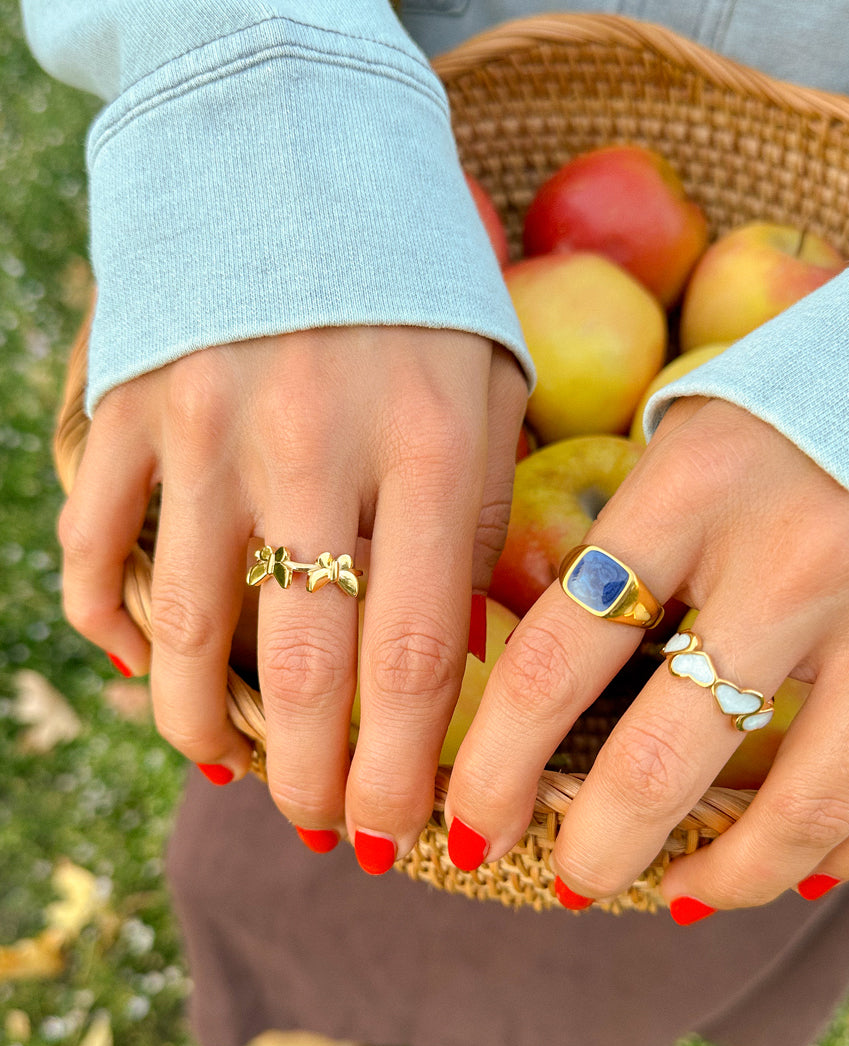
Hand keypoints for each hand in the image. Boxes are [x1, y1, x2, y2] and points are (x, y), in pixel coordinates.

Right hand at [58, 326, 526, 858]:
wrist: (295, 143)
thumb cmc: (418, 291)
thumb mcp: (491, 390)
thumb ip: (484, 519)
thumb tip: (461, 659)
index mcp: (435, 448)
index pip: (420, 662)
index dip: (405, 775)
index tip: (403, 836)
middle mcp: (316, 446)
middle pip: (309, 672)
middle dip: (317, 781)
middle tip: (328, 828)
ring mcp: (205, 425)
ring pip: (192, 634)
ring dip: (211, 731)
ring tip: (240, 773)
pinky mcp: (123, 406)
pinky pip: (96, 554)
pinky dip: (115, 633)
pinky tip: (153, 676)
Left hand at [444, 397, 848, 912]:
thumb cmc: (831, 388)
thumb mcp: (713, 421)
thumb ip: (639, 530)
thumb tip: (557, 662)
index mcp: (700, 483)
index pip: (557, 658)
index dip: (495, 767)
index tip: (467, 825)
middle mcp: (801, 555)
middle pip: (662, 761)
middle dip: (593, 850)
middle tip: (567, 882)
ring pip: (802, 811)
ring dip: (722, 879)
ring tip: (679, 895)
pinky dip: (844, 853)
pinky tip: (796, 869)